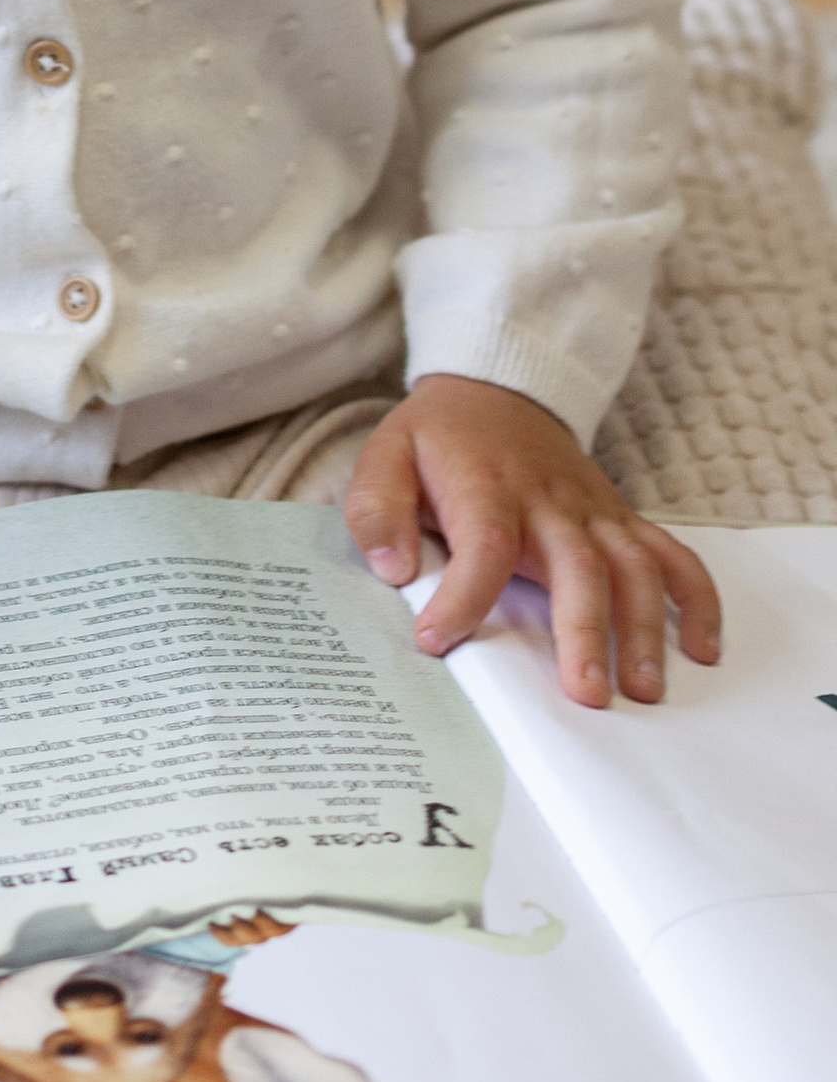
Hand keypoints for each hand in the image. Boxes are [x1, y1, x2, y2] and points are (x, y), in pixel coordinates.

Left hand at [344, 374, 720, 705]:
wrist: (494, 388)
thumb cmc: (437, 440)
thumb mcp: (385, 456)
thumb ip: (378, 509)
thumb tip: (392, 568)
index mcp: (485, 486)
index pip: (483, 543)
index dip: (463, 595)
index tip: (437, 640)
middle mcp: (549, 501)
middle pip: (577, 563)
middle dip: (584, 629)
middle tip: (586, 693)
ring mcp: (593, 511)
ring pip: (633, 565)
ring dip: (644, 627)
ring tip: (645, 689)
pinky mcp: (620, 519)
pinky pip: (672, 555)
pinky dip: (697, 599)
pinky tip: (703, 648)